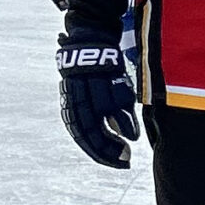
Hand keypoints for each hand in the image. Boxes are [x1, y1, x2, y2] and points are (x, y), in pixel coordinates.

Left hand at [57, 26, 138, 168]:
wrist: (91, 41)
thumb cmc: (92, 73)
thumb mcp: (88, 94)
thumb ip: (98, 115)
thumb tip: (118, 133)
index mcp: (71, 104)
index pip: (81, 135)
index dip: (97, 153)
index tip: (115, 162)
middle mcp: (79, 99)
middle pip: (89, 133)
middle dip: (105, 152)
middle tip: (122, 162)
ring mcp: (92, 90)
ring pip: (101, 123)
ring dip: (115, 142)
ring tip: (126, 153)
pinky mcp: (107, 82)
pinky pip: (117, 108)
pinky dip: (125, 124)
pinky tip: (132, 136)